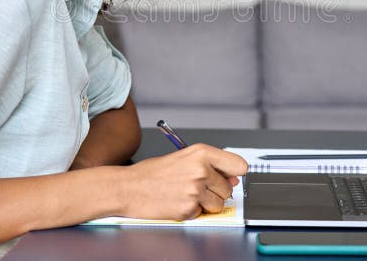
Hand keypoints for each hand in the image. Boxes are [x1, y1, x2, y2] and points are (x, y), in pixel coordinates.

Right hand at [118, 144, 247, 220]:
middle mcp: (201, 170)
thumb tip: (232, 178)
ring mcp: (195, 191)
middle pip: (229, 188)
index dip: (235, 173)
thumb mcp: (183, 158)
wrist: (127, 187)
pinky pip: (202, 214)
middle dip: (215, 190)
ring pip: (219, 204)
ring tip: (185, 194)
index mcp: (201, 153)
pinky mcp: (188, 209)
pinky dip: (193, 211)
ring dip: (206, 203)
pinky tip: (178, 202)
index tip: (231, 176)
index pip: (239, 165)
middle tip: (194, 186)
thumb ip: (210, 165)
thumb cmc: (151, 173)